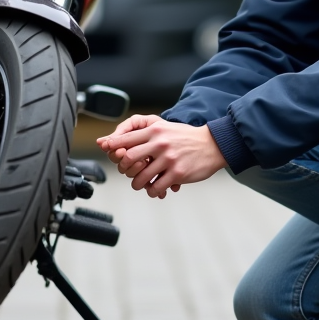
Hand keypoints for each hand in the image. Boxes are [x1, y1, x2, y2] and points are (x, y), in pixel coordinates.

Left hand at [96, 115, 227, 198]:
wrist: (213, 145)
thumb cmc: (187, 137)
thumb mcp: (166, 128)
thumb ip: (147, 133)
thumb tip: (125, 142)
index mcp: (155, 131)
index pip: (126, 139)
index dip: (112, 146)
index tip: (105, 149)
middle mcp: (160, 143)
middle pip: (128, 159)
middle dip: (124, 169)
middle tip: (127, 172)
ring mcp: (169, 159)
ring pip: (141, 177)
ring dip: (137, 184)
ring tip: (141, 184)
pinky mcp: (177, 173)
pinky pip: (156, 188)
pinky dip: (152, 192)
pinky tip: (156, 190)